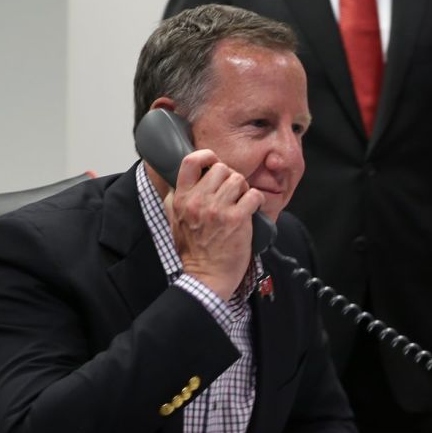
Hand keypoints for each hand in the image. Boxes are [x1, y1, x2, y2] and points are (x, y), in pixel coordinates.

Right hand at [165, 149, 265, 299]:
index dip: (206, 156)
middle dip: (230, 178)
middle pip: (221, 168)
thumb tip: (177, 180)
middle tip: (231, 193)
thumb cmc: (193, 251)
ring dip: (244, 190)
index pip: (190, 161)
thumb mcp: (175, 221)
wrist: (206, 277)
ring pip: (239, 179)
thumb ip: (175, 199)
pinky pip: (254, 195)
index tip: (213, 162)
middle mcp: (198, 201)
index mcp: (182, 199)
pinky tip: (251, 210)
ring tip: (240, 203)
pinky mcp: (236, 220)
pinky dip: (257, 201)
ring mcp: (217, 210)